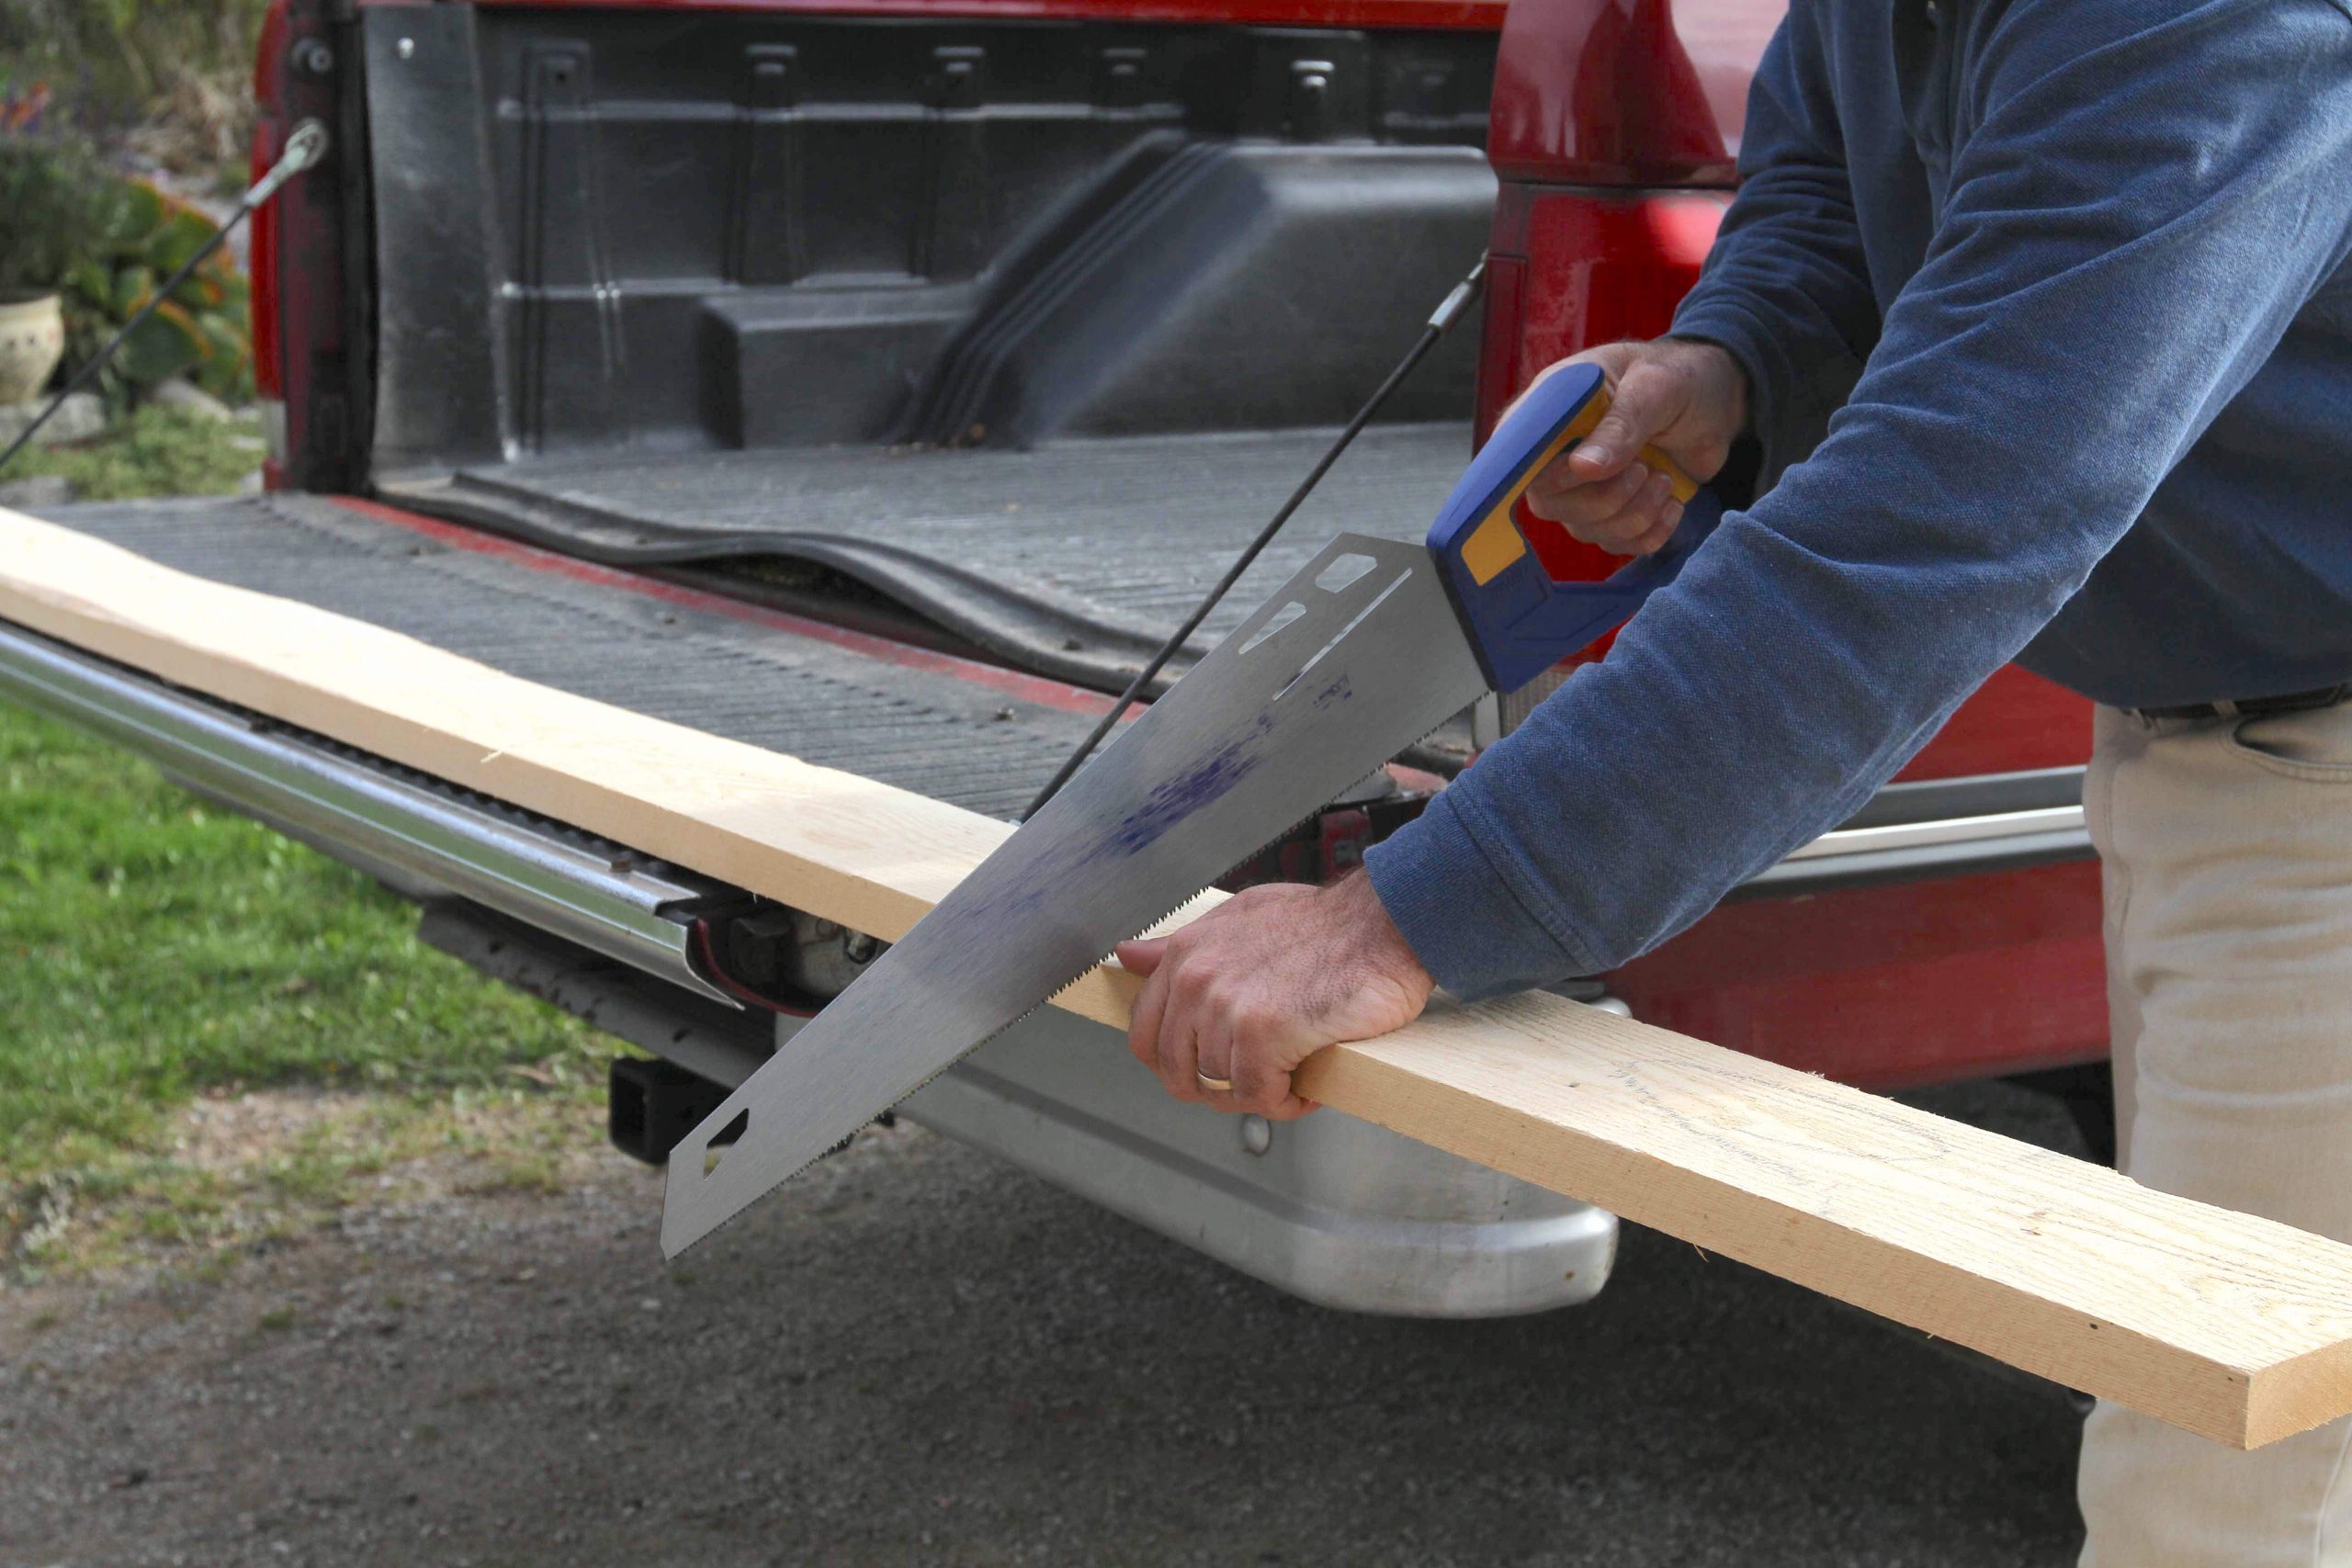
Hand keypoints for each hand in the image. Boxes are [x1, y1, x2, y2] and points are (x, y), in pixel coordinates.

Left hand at [1117, 872, 1433, 1120]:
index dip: (1176, 1064)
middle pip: (1177, 1071)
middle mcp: (1196, 980)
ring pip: (1220, 1088)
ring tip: (1291, 1081)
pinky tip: (1306, 1091)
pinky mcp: (1262, 1033)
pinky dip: (1284, 1103)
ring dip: (1258, 1096)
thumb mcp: (1241, 917)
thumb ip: (1183, 944)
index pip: (1145, 1033)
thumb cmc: (1324, 922)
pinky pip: (1257, 1096)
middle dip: (1215, 1089)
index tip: (1208, 1071)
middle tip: (1257, 1084)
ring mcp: (1226, 1008)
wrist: (1382, 921)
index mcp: (1186, 954)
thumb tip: (1128, 955)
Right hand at [1520, 338, 1748, 556]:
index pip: (1513, 454)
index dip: (1540, 471)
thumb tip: (1582, 469)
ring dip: (1634, 513)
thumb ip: (1620, 424)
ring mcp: (1582, 489)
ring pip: (1584, 530)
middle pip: (1547, 503)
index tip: (1581, 471)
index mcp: (1550, 410)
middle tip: (1645, 468)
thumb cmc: (1678, 378)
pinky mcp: (1612, 513)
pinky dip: (1650, 532)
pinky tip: (1671, 503)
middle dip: (1604, 497)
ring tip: (1664, 479)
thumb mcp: (1654, 388)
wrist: (1715, 401)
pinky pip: (1616, 545)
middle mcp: (1556, 454)